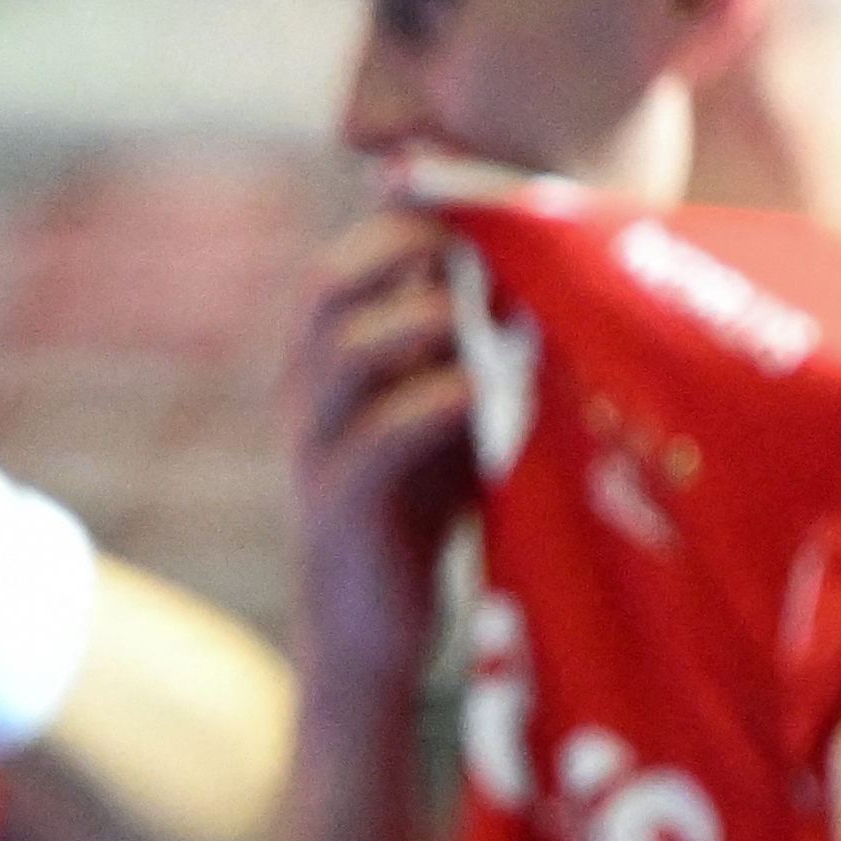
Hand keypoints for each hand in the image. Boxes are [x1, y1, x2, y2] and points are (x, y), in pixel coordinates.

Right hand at [287, 210, 479, 696]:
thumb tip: (535, 278)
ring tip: (481, 313)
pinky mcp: (336, 507)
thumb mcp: (440, 420)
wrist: (366, 640)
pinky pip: (375, 436)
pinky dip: (432, 402)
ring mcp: (312, 447)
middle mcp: (305, 393)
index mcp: (324, 364)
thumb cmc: (414, 522)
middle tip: (478, 239)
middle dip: (401, 246)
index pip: (345, 259)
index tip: (476, 200)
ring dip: (419, 317)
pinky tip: (482, 394)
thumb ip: (464, 354)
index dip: (400, 219)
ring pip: (340, 348)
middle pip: (327, 283)